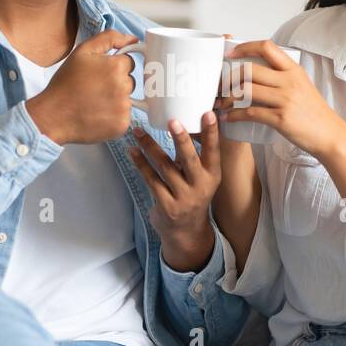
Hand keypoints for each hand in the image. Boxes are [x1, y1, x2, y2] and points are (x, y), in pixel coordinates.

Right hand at [26, 29, 138, 144]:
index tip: (99, 74)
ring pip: (128, 99)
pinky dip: (114, 116)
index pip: (129, 62)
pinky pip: (125, 116)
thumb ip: (109, 38)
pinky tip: (98, 114)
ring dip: (116, 100)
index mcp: (116, 67)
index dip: (113, 67)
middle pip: (130, 81)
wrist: (54, 115)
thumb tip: (133, 39)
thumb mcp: (82, 51)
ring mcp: (124, 108)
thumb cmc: (66, 83)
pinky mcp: (122, 124)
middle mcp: (124, 87)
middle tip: (94, 88)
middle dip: (116, 83)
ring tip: (95, 102)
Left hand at [127, 110, 221, 270]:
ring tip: (138, 131)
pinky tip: (132, 151)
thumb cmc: (191, 195)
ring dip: (150, 147)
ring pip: (165, 167)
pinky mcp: (166, 206)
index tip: (208, 113)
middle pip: (189, 159)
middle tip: (173, 121)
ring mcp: (183, 198)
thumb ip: (192, 157)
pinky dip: (140, 164)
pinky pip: (151, 180)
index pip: (213, 151)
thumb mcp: (200, 178)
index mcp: (212, 176)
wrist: (186, 232)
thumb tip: (180, 123)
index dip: (211, 133)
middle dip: (181, 139)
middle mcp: (201, 186)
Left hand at [213, 40, 345, 158]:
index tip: (230, 55)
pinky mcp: (281, 118)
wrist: (330, 135)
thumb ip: (284, 76)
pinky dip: (234, 115)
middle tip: (221, 85)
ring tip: (222, 103)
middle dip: (229, 76)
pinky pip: (250, 113)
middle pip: (250, 69)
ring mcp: (285, 99)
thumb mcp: (303, 86)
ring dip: (228, 97)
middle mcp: (289, 81)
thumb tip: (259, 70)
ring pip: (247, 90)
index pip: (266, 47)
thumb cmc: (314, 113)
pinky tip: (228, 117)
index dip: (244, 47)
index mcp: (294, 70)